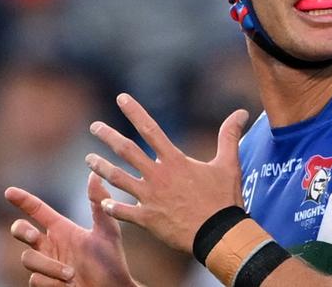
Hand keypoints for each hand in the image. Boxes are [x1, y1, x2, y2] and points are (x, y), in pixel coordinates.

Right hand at [5, 172, 136, 286]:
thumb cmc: (111, 259)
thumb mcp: (107, 230)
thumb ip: (100, 204)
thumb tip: (94, 175)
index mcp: (62, 229)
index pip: (38, 211)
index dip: (23, 200)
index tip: (9, 191)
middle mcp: (50, 244)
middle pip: (20, 231)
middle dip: (21, 231)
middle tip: (34, 235)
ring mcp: (45, 264)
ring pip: (28, 259)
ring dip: (50, 266)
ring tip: (72, 274)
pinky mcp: (45, 282)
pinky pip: (35, 279)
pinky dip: (52, 281)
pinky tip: (69, 285)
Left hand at [85, 93, 248, 252]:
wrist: (218, 233)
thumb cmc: (224, 198)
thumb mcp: (229, 163)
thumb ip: (230, 136)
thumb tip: (242, 112)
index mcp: (174, 161)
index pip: (150, 129)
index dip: (135, 112)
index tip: (121, 98)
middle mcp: (158, 176)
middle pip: (127, 151)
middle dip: (108, 136)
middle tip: (94, 127)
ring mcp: (150, 198)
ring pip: (119, 179)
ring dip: (102, 168)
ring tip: (89, 160)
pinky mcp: (148, 220)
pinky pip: (124, 213)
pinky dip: (112, 207)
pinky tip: (102, 203)